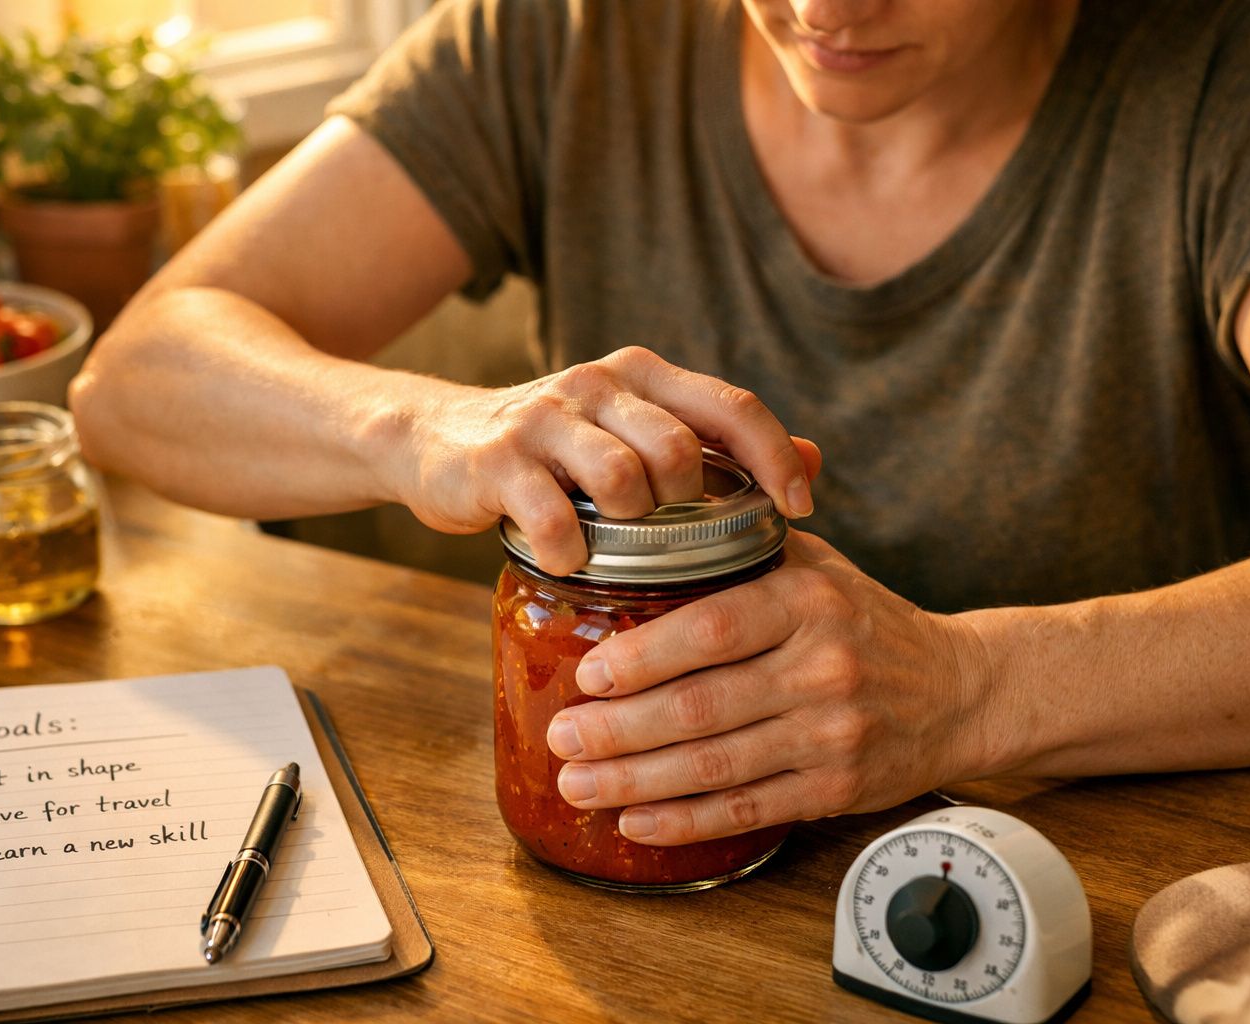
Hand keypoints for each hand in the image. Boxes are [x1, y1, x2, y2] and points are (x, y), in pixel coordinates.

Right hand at [392, 347, 821, 574]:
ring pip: (622, 479)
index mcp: (642, 375)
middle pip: (680, 448)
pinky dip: (570, 553)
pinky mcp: (497, 461)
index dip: (776, 457)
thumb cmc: (553, 450)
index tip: (799, 509)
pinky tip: (568, 560)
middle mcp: (597, 384)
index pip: (732, 404)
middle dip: (688, 505)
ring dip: (631, 529)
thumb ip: (717, 442)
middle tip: (672, 535)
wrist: (433, 438)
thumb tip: (816, 459)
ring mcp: (544, 419)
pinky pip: (554, 519)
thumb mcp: (635, 431)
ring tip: (616, 544)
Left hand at [544, 531, 994, 844]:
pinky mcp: (837, 789)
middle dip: (620, 729)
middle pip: (703, 706)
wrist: (962, 690)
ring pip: (717, 767)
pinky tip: (635, 821)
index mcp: (809, 601)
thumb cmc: (864, 619)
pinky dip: (685, 821)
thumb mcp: (817, 561)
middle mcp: (823, 668)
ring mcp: (832, 735)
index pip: (715, 629)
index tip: (588, 673)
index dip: (645, 656)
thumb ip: (744, 532)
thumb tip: (668, 478)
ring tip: (577, 782)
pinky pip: (747, 810)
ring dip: (636, 781)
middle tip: (561, 735)